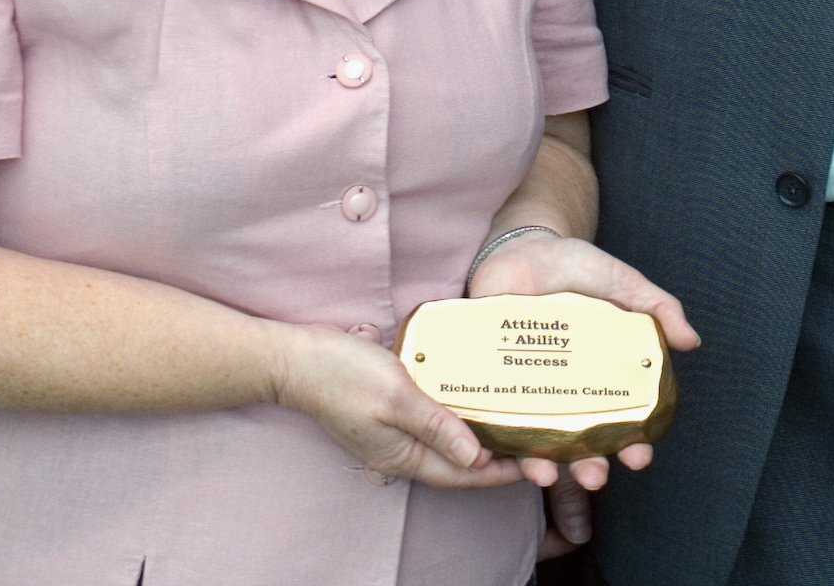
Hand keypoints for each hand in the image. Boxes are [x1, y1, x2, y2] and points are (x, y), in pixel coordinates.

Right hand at [266, 322, 529, 489]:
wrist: (295, 359)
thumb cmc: (341, 375)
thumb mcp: (396, 397)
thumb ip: (437, 426)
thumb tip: (477, 458)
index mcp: (403, 456)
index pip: (464, 474)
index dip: (504, 471)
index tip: (539, 463)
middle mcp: (401, 452)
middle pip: (460, 462)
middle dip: (499, 456)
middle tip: (537, 441)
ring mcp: (395, 433)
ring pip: (448, 440)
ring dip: (481, 433)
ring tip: (516, 420)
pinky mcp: (391, 412)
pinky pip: (434, 420)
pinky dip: (459, 413)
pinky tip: (477, 397)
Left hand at [468, 228, 702, 532]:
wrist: (519, 246)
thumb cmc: (574, 266)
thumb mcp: (622, 283)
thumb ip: (657, 308)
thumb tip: (691, 341)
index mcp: (598, 373)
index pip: (619, 419)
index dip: (632, 442)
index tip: (639, 458)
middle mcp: (563, 387)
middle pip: (577, 441)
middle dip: (588, 467)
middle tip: (595, 476)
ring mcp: (526, 386)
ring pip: (534, 439)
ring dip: (542, 465)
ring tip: (548, 475)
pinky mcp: (489, 379)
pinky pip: (492, 417)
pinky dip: (497, 439)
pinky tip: (504, 451)